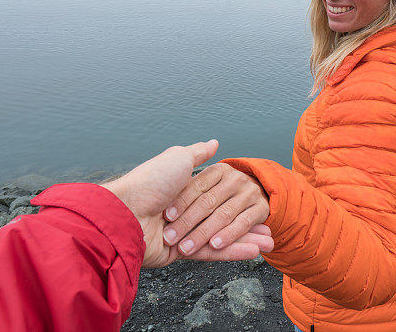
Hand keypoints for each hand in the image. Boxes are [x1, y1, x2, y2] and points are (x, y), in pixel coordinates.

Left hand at [100, 140, 272, 267]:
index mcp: (184, 190)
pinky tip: (256, 250)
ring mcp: (184, 232)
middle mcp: (185, 211)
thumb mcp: (178, 159)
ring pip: (221, 235)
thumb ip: (198, 154)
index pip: (216, 196)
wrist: (125, 213)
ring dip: (246, 240)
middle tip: (270, 232)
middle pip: (221, 217)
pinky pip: (213, 252)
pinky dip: (235, 250)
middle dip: (246, 225)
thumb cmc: (150, 183)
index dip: (236, 201)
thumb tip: (214, 142)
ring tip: (271, 244)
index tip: (257, 206)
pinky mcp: (181, 252)